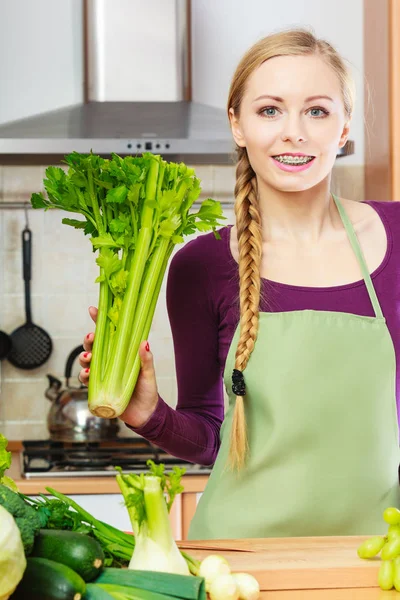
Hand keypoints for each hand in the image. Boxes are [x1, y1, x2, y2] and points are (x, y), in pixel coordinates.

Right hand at [79, 306, 158, 427]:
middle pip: (94, 346)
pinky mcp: (98, 388)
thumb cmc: (147, 390)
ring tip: (88, 359)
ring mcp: (103, 375)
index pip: (109, 334)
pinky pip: (86, 380)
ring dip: (84, 358)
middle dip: (89, 341)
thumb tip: (145, 342)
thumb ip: (146, 359)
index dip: (100, 321)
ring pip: (87, 362)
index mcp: (122, 353)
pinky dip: (83, 376)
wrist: (145, 414)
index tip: (93, 310)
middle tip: (91, 338)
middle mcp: (110, 362)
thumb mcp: (148, 373)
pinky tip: (87, 375)